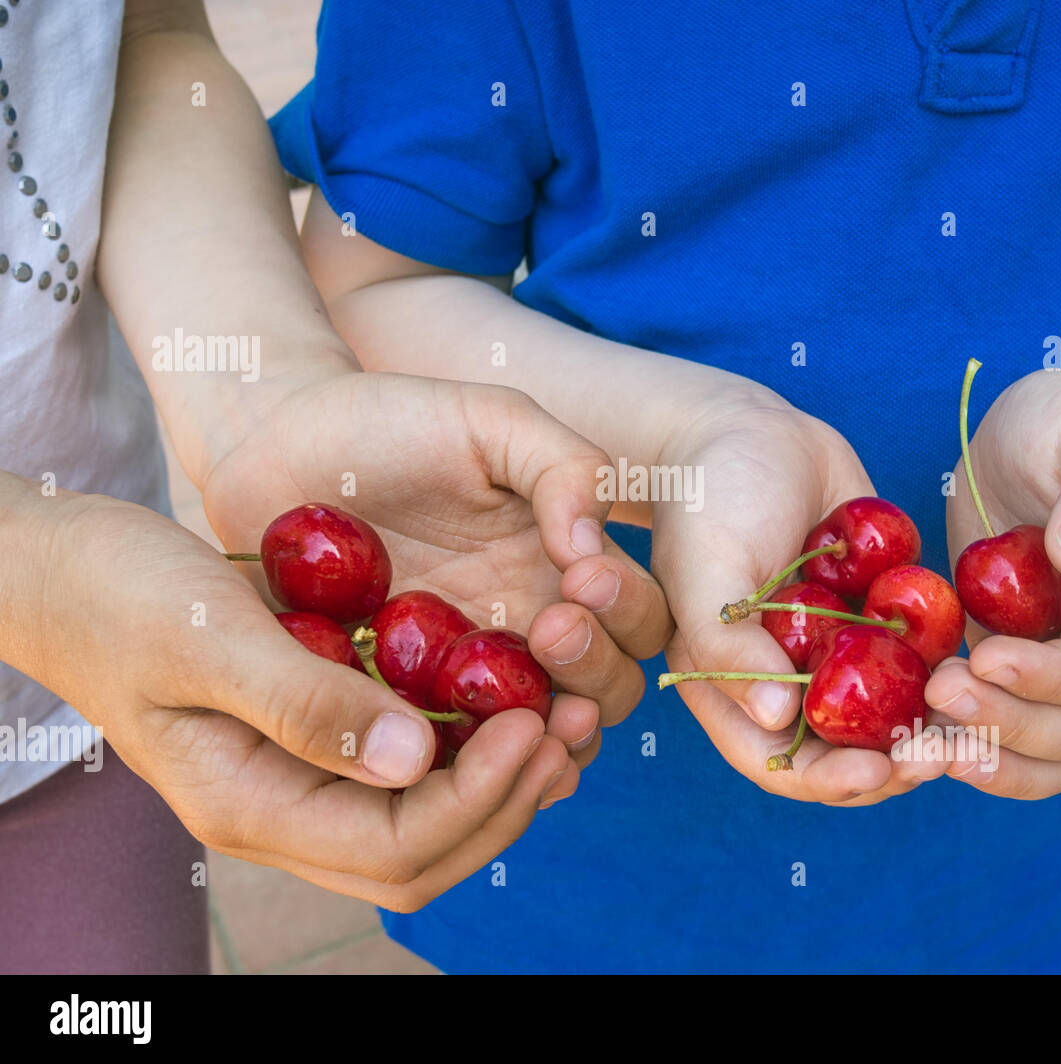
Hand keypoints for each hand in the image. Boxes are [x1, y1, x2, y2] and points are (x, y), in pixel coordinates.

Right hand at [23, 491, 571, 910]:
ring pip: (426, 818)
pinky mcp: (320, 731)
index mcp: (252, 803)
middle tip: (572, 726)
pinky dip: (471, 740)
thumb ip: (305, 703)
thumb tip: (414, 757)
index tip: (531, 724)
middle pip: (423, 855)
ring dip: (503, 777)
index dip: (476, 799)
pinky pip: (411, 764)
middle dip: (508, 801)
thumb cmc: (119, 594)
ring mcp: (303, 775)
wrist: (67, 569)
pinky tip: (514, 690)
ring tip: (567, 711)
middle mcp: (286, 807)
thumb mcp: (208, 638)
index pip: (394, 849)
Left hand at [201, 369, 673, 765]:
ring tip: (521, 702)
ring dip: (545, 735)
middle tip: (551, 628)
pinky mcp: (393, 711)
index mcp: (560, 572)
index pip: (636, 621)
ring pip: (535, 744)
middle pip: (604, 694)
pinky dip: (462, 767)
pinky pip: (442, 763)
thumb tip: (592, 550)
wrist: (275, 446)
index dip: (628, 612)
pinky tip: (450, 738)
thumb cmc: (389, 424)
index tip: (584, 576)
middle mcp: (524, 637)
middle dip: (596, 671)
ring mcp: (460, 683)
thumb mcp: (490, 421)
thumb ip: (565, 467)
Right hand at [653, 392, 951, 803]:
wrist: (748, 424)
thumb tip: (777, 721)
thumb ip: (727, 647)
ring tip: (967, 718)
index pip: (778, 759)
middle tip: (938, 756)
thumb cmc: (707, 495)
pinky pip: (914, 651)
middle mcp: (785, 674)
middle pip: (842, 748)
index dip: (826, 779)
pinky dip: (941, 663)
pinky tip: (970, 660)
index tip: (876, 771)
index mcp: (730, 682)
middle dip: (890, 762)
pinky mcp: (873, 607)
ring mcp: (833, 643)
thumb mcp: (704, 569)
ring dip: (926, 723)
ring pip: (886, 709)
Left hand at [929, 369, 1060, 798]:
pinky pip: (994, 733)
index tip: (985, 656)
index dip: (1052, 677)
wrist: (1043, 442)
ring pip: (1043, 754)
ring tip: (917, 748)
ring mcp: (1056, 668)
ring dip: (986, 759)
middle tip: (937, 694)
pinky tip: (901, 742)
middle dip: (1010, 726)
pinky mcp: (1003, 669)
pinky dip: (956, 747)